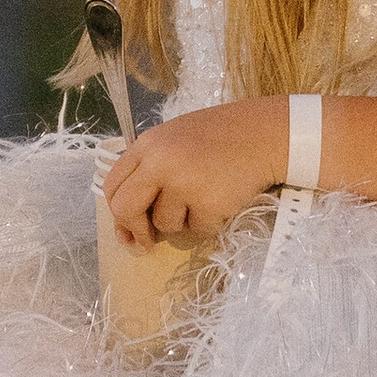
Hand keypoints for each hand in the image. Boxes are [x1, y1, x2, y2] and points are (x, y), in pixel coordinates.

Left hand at [101, 98, 285, 247]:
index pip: (112, 185)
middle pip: (125, 208)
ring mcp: (183, 184)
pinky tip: (221, 198)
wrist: (264, 134)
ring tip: (204, 195)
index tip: (126, 228)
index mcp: (147, 145)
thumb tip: (127, 227)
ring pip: (164, 225)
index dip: (117, 211)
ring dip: (181, 221)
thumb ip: (148, 173)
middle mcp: (159, 163)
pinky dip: (208, 223)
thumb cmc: (219, 138)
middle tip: (146, 242)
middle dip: (134, 230)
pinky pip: (197, 230)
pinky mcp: (208, 204)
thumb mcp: (173, 142)